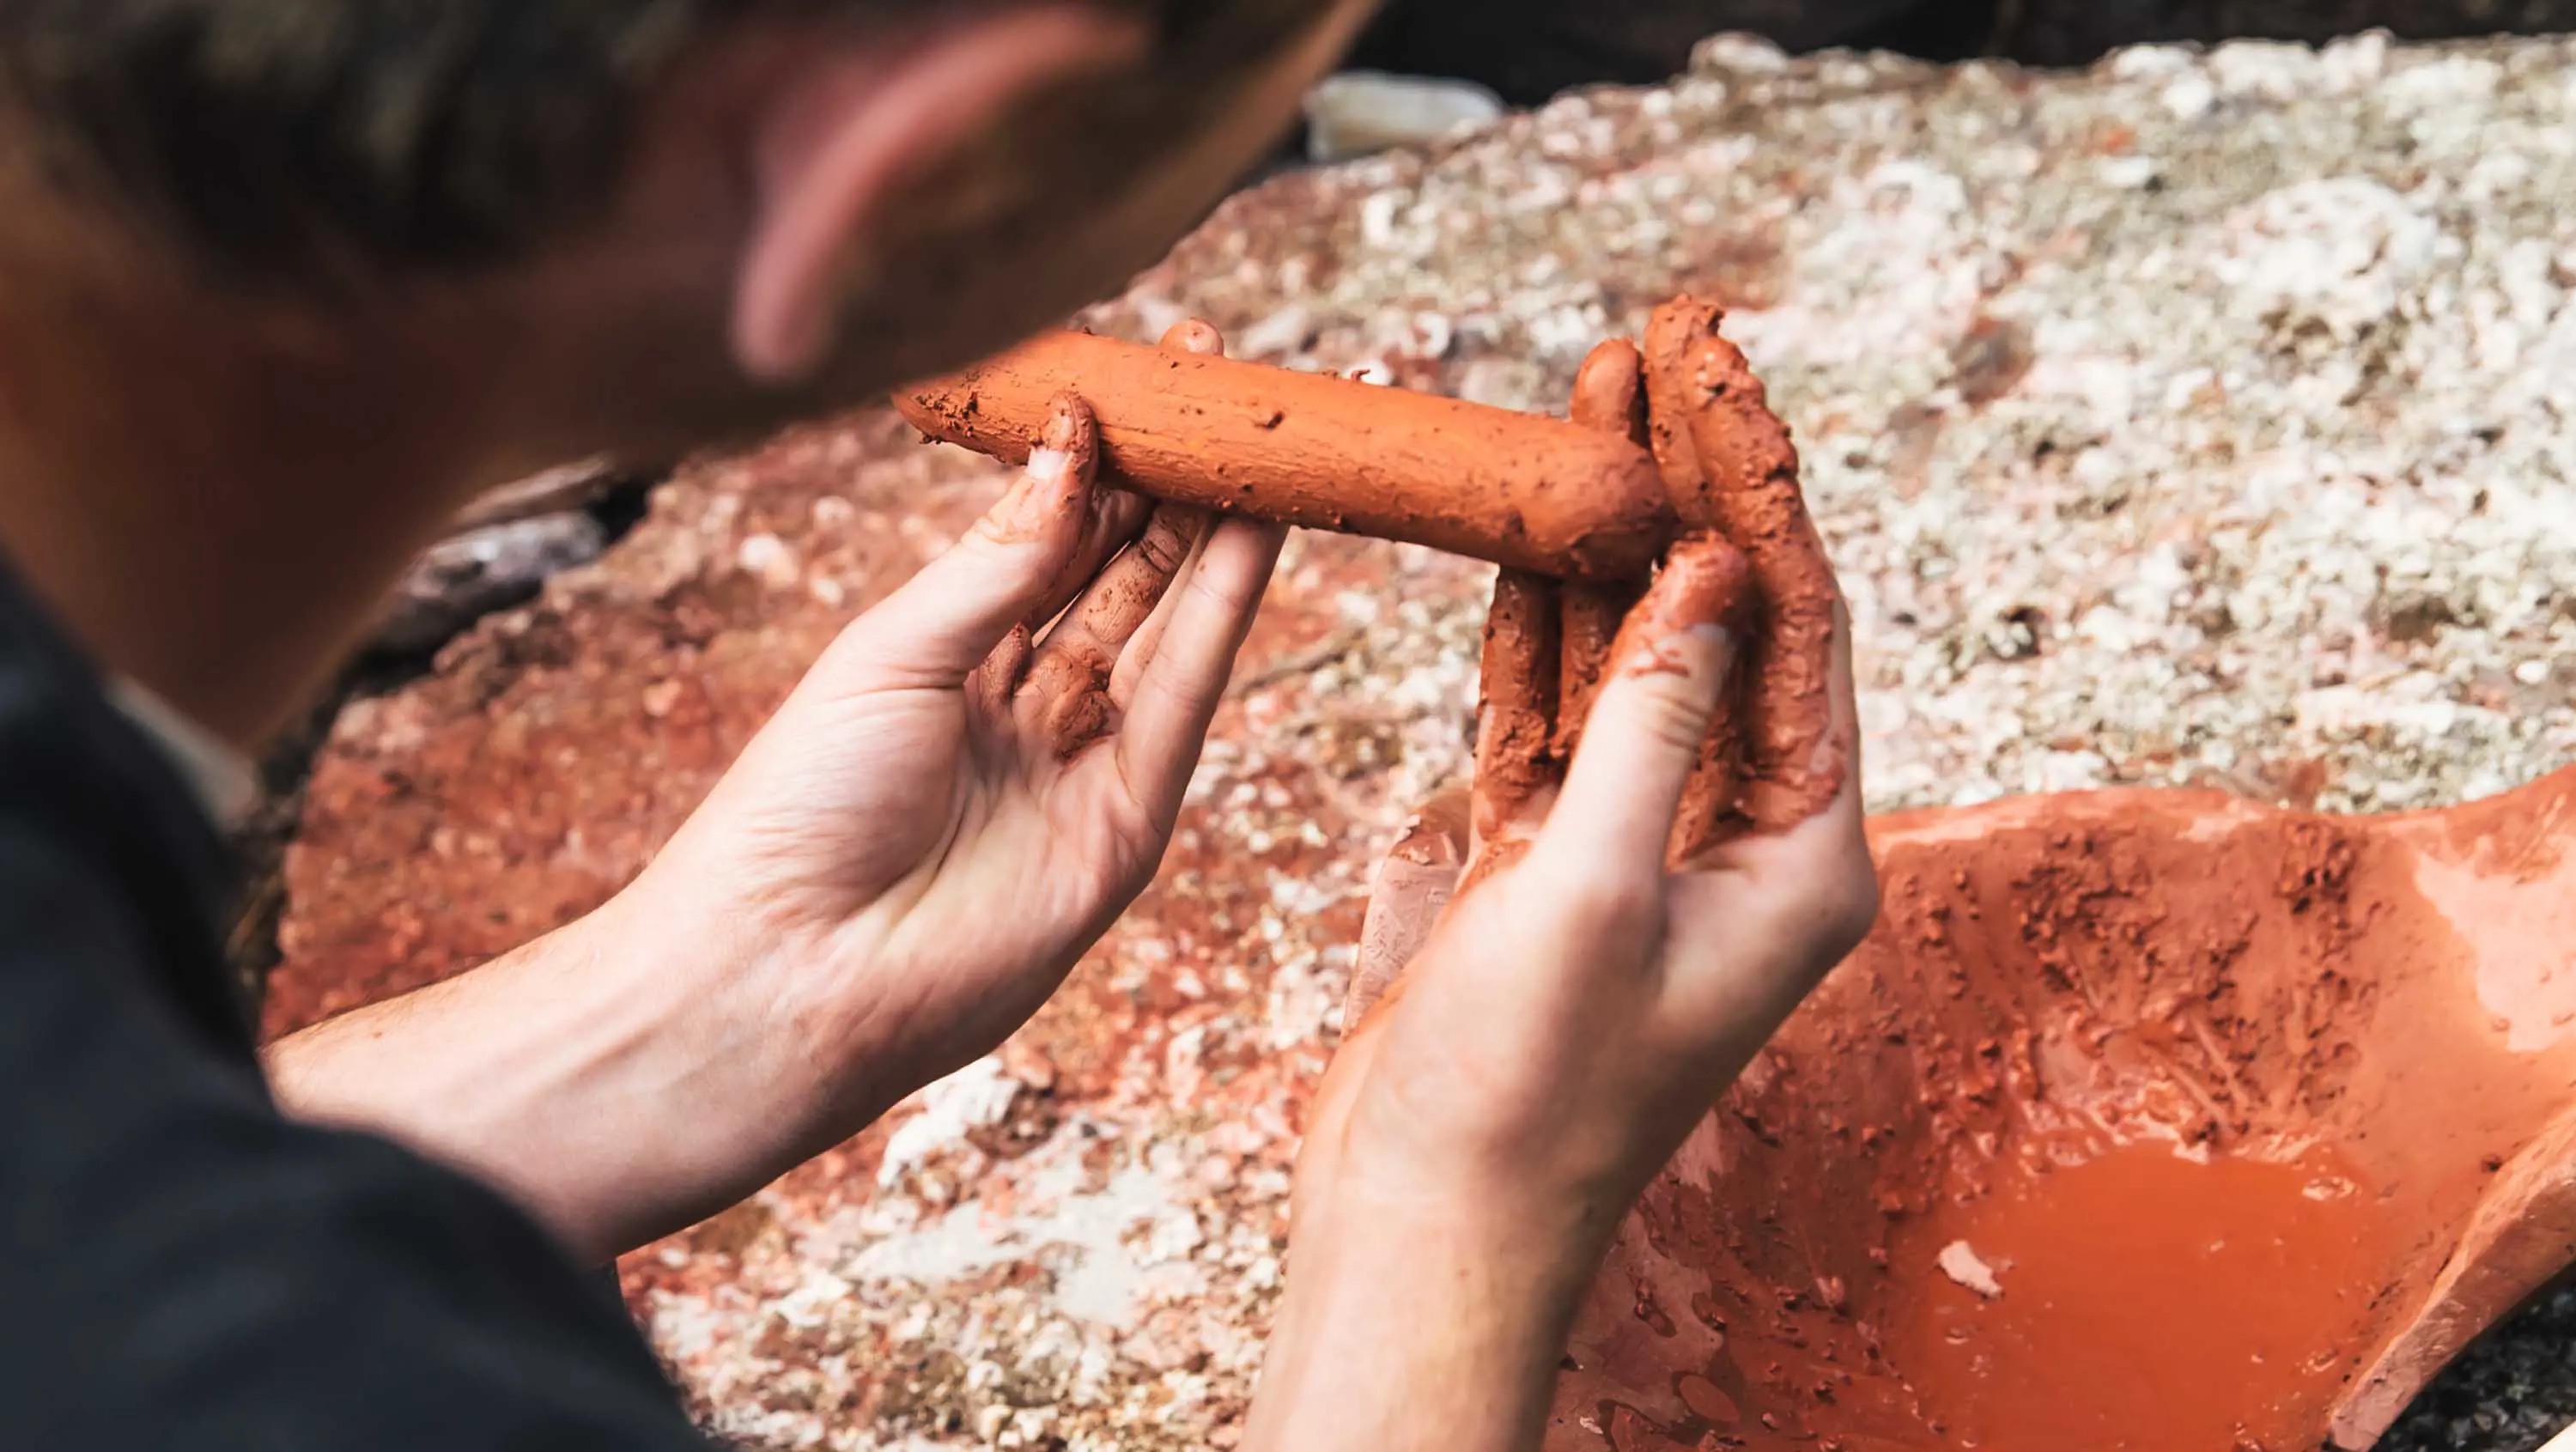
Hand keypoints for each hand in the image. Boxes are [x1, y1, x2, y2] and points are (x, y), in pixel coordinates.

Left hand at [274, 323, 1282, 1259]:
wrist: (790, 974)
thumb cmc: (798, 810)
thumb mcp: (891, 654)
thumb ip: (1000, 562)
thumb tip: (1073, 453)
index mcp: (944, 655)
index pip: (1045, 533)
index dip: (1100, 451)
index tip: (1148, 366)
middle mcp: (1020, 702)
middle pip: (1120, 568)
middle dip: (1177, 475)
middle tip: (1233, 382)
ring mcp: (1080, 761)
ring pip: (1167, 619)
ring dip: (1221, 526)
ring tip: (1270, 432)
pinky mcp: (1128, 821)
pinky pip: (1188, 694)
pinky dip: (1226, 607)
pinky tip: (1257, 524)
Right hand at [1246, 332, 1876, 1451]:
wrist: (1424, 1223)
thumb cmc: (1522, 1093)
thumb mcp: (1596, 889)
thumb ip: (1655, 718)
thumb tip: (1708, 570)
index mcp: (1798, 858)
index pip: (1794, 629)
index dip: (1756, 490)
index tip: (1720, 373)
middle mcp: (1736, 842)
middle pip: (1718, 619)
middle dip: (1687, 482)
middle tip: (1658, 345)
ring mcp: (1639, 847)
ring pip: (1629, 652)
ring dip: (1605, 533)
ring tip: (1588, 399)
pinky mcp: (1548, 863)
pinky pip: (1554, 713)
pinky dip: (1536, 623)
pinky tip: (1526, 530)